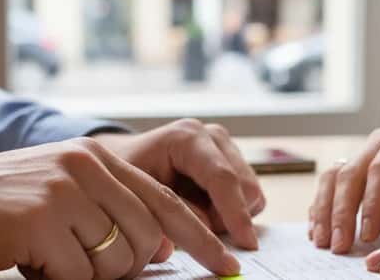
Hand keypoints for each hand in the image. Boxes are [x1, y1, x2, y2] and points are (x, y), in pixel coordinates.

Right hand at [0, 137, 239, 279]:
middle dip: (129, 267)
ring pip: (117, 261)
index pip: (166, 202)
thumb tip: (161, 246)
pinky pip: (77, 276)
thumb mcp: (62, 191)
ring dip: (87, 274)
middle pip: (149, 238)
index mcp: (98, 157)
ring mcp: (64, 191)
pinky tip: (30, 260)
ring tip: (49, 255)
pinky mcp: (40, 221)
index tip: (226, 264)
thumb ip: (111, 208)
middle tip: (84, 264)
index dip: (201, 237)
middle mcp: (87, 166)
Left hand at [93, 119, 265, 249]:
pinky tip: (205, 209)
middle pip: (245, 187)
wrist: (129, 158)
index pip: (222, 177)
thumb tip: (191, 244)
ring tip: (195, 216)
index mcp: (187, 138)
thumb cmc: (128, 174)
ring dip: (229, 216)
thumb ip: (162, 218)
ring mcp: (227, 146)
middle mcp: (212, 136)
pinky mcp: (235, 160)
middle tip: (194, 231)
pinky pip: (250, 196)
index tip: (246, 244)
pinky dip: (232, 212)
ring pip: (251, 194)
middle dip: (228, 218)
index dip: (235, 213)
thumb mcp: (135, 196)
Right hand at [309, 118, 379, 253]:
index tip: (369, 234)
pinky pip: (330, 184)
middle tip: (340, 246)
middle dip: (342, 211)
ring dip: (325, 210)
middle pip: (352, 172)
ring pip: (334, 176)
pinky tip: (317, 230)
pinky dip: (322, 207)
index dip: (372, 201)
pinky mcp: (355, 167)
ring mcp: (365, 151)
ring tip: (322, 242)